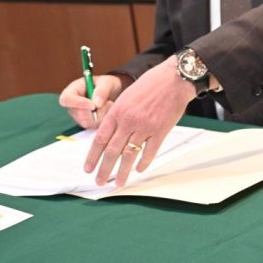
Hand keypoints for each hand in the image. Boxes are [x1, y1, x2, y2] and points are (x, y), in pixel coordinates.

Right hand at [59, 74, 123, 128]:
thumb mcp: (107, 82)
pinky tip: (108, 111)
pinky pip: (94, 126)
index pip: (66, 99)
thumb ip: (102, 90)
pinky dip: (104, 121)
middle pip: (77, 114)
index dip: (78, 104)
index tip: (93, 106)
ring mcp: (79, 116)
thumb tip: (97, 104)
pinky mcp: (87, 123)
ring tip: (109, 104)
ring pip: (86, 122)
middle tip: (108, 103)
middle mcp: (72, 105)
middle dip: (94, 112)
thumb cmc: (107, 84)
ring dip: (101, 116)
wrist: (113, 93)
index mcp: (72, 90)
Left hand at [83, 56, 196, 186]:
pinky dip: (143, 162)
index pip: (100, 139)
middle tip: (99, 181)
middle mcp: (128, 121)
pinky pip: (150, 151)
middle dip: (104, 169)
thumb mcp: (127, 96)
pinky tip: (139, 169)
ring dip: (122, 171)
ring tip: (118, 183)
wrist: (174, 79)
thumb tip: (110, 135)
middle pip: (112, 150)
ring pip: (129, 154)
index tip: (88, 168)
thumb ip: (118, 115)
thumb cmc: (151, 84)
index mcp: (117, 111)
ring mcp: (145, 127)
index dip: (92, 156)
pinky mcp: (161, 130)